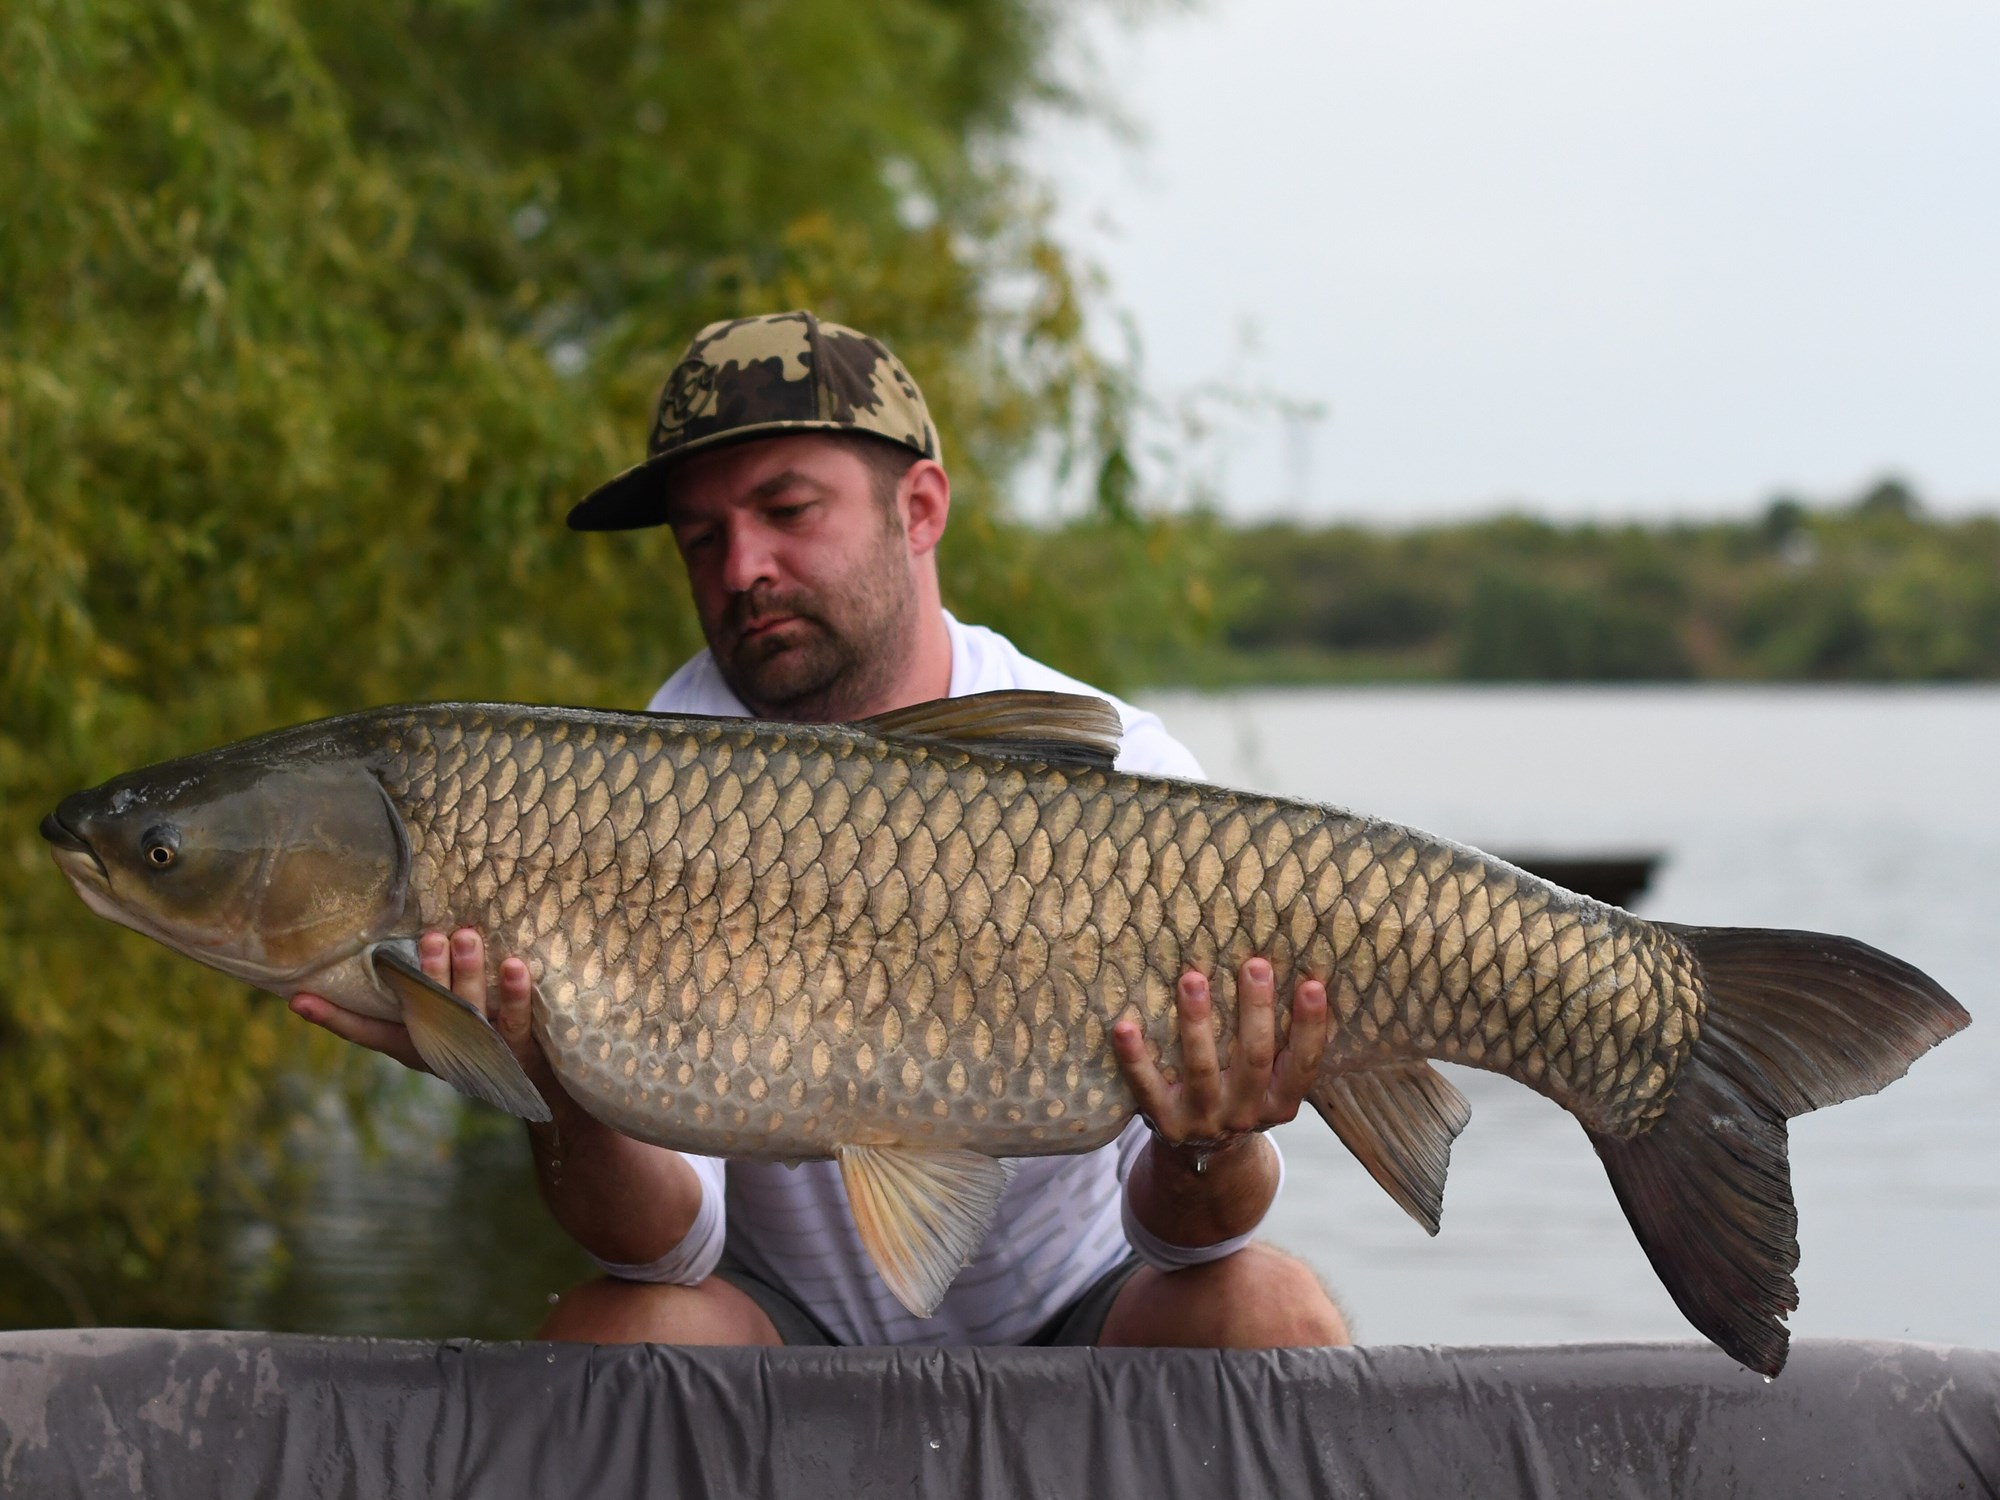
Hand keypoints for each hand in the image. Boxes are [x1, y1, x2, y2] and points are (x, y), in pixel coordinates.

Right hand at [290, 929, 546, 1084]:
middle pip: (427, 1012)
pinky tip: (514, 965)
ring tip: (467, 937)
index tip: (299, 998)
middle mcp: (440, 1046)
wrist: (531, 1081)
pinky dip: (515, 992)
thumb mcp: (439, 1014)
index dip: (332, 1017)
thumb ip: (417, 987)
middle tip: (430, 938)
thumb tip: (390, 938)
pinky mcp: (516, 1047)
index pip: (365, 1030)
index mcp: (413, 1040)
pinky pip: (516, 1018)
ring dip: (468, 974)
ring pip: (470, 1011)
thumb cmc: (477, 1033)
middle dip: (426, 975)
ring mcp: (479, 1048)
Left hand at [1111, 957, 1329, 1150]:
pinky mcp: (1166, 1121)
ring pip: (1202, 1068)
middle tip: (1255, 964)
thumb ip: (1281, 1045)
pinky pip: (1147, 1086)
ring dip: (1196, 1022)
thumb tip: (1299, 973)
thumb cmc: (1241, 1095)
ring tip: (1192, 979)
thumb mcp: (1271, 1084)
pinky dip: (1135, 1058)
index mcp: (1280, 1101)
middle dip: (1255, 1009)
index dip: (1309, 1026)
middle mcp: (1246, 1113)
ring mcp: (1204, 1119)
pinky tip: (1125, 1027)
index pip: (1303, 1064)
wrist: (1204, 1156)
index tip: (1313, 985)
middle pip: (1254, 1058)